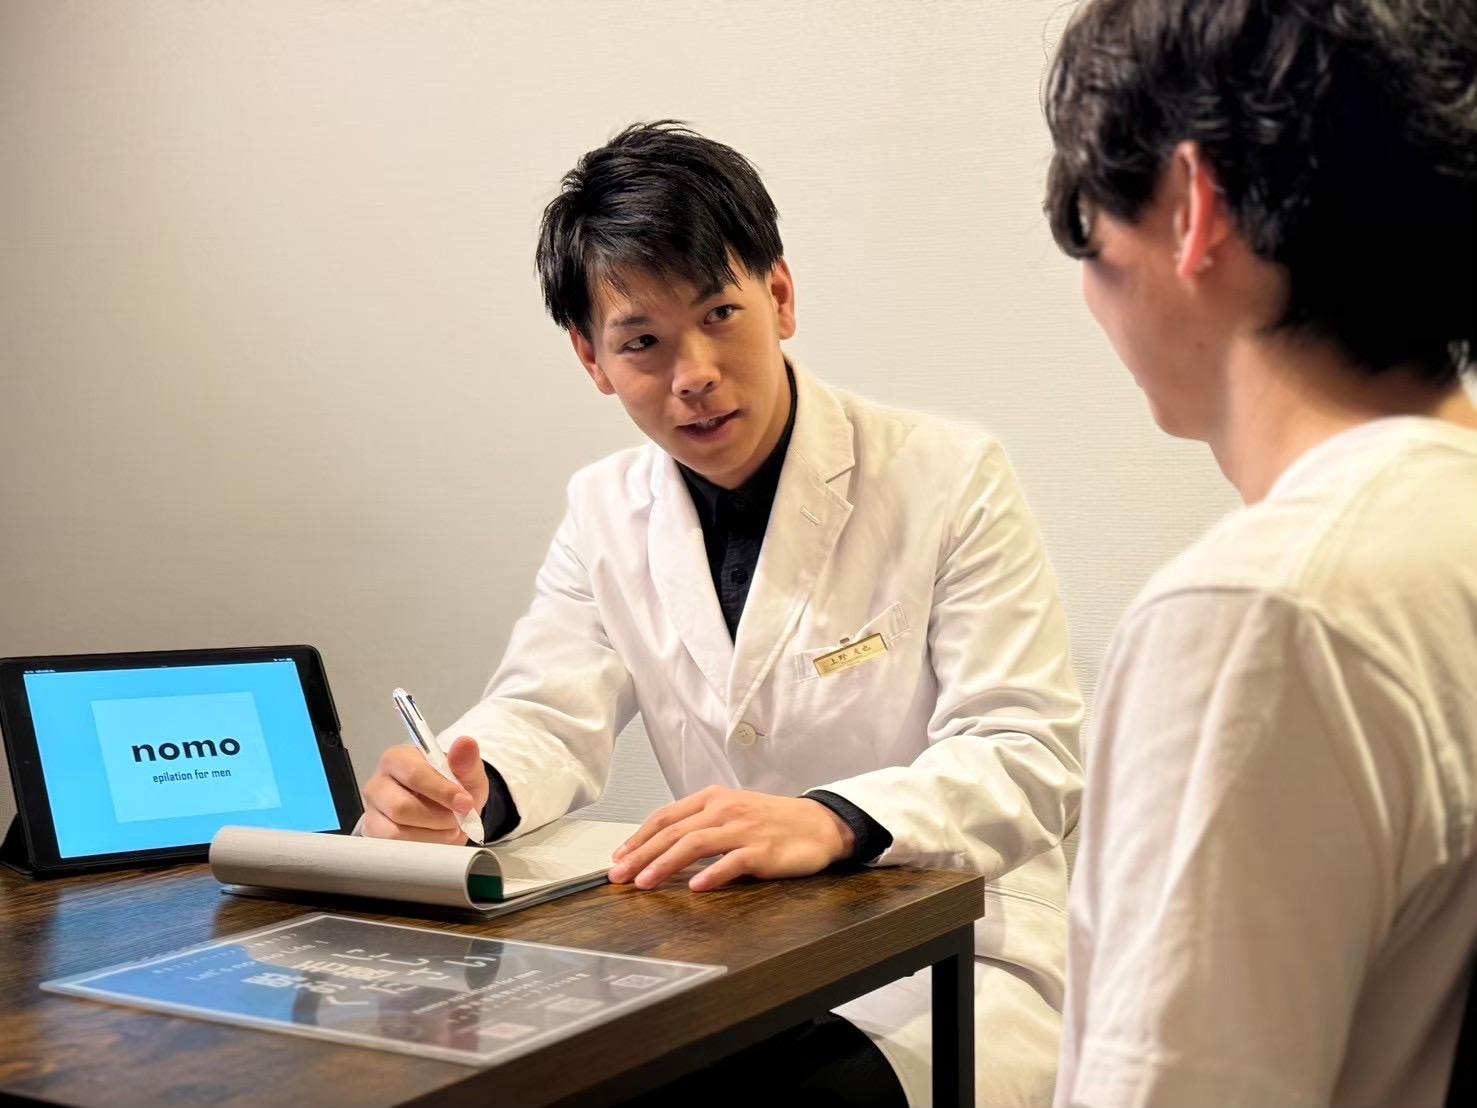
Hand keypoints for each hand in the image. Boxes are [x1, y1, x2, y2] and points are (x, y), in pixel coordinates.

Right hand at [361, 736, 488, 843]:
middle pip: (401, 808)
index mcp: (397, 759)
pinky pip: (394, 849)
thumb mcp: (467, 774)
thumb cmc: (453, 788)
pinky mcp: (374, 834)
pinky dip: (421, 847)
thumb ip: (466, 761)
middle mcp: (377, 784)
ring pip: (395, 832)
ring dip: (431, 835)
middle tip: (458, 819)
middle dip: (438, 818)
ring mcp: (372, 811)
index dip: (442, 792)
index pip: (414, 775)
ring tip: (449, 828)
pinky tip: (435, 837)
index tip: (466, 804)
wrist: (448, 810)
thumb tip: (465, 743)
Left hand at [608, 786, 855, 891]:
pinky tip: (695, 887)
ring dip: (665, 864)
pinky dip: (711, 874)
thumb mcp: (732, 812)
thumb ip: (700, 825)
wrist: (819, 824)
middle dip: (642, 854)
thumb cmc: (772, 821)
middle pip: (674, 831)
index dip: (639, 838)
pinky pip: (732, 862)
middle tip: (619, 876)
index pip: (666, 817)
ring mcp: (744, 829)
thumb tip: (661, 848)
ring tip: (645, 883)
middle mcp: (725, 809)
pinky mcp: (762, 850)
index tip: (619, 858)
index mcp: (713, 798)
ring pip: (695, 844)